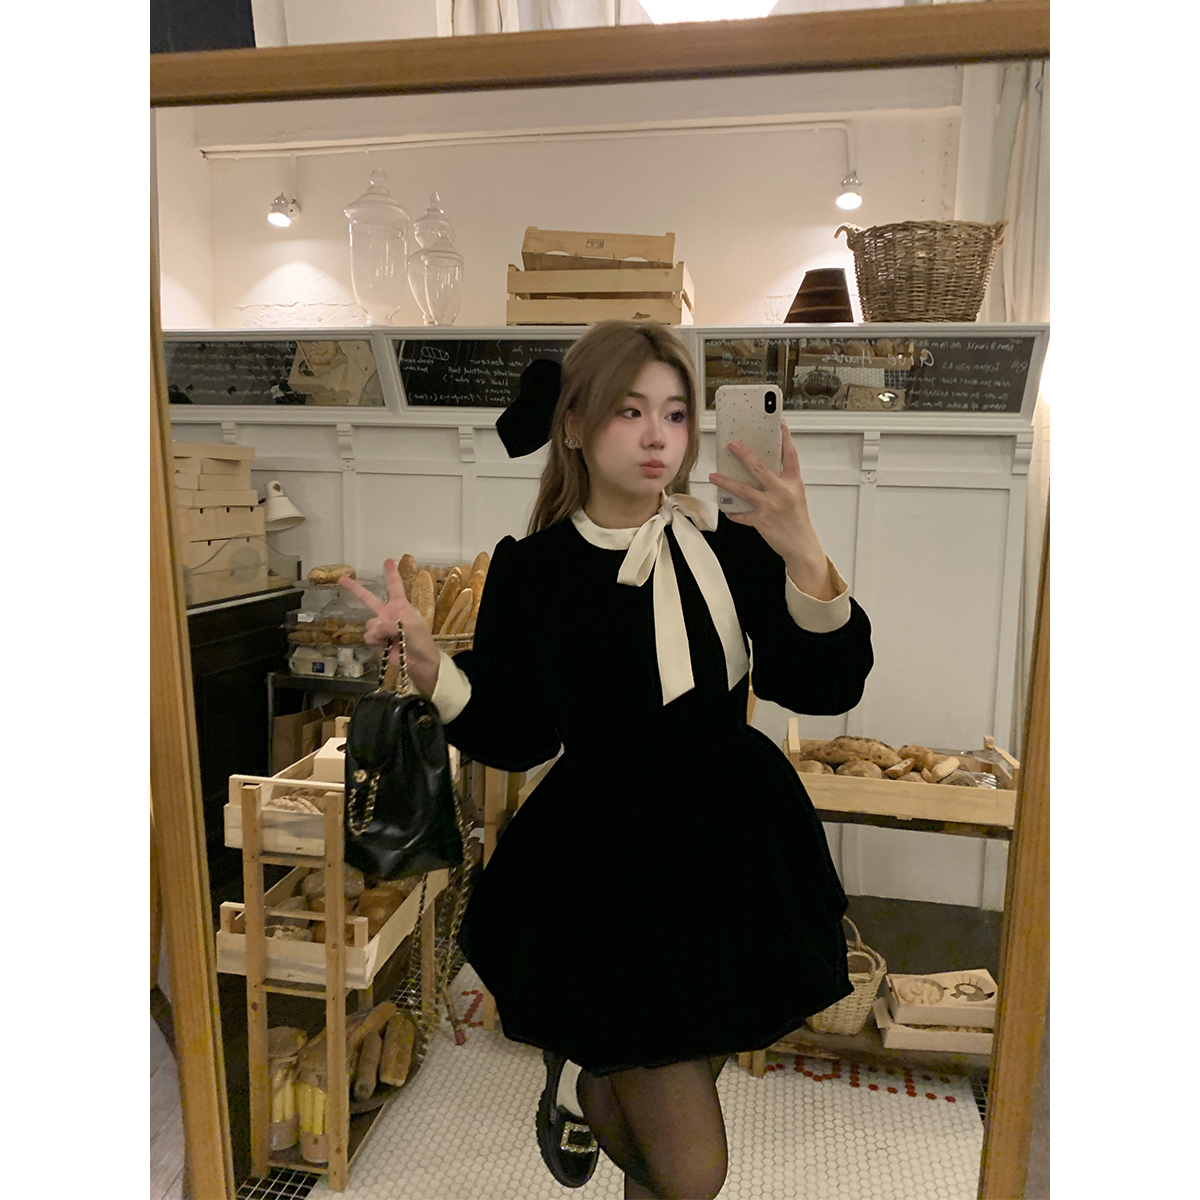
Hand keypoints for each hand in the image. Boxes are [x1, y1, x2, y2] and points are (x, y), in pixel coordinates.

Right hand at [338, 560, 440, 695]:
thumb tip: (374, 627)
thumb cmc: (421, 642)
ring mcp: (381, 628)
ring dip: (379, 632)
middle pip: (369, 599)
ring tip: (391, 639)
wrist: (420, 663)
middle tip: (342, 578)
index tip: (388, 560)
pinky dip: (377, 642)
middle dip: (355, 589)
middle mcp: (389, 614)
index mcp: (401, 606)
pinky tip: (386, 647)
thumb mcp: (410, 629)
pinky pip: (369, 637)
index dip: (391, 573)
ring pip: (370, 624)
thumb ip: (390, 624)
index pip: (395, 587)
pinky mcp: (377, 641)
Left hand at [709, 419, 832, 597]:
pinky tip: (727, 508)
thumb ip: (782, 481)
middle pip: (761, 468)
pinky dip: (733, 512)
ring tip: (714, 476)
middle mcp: (782, 492)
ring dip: (727, 482)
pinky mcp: (761, 521)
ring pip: (744, 490)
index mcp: (794, 483)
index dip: (786, 439)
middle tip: (733, 444)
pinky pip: (741, 515)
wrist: (802, 546)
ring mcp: (771, 507)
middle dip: (745, 455)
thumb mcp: (796, 495)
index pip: (791, 456)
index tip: (780, 425)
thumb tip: (761, 469)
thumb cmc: (797, 520)